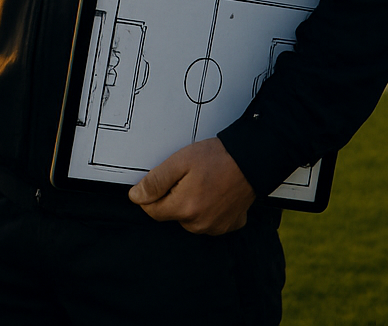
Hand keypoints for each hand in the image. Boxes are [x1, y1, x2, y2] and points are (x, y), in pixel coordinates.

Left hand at [128, 137, 254, 234]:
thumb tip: (136, 196)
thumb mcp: (179, 162)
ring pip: (189, 219)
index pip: (152, 210)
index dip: (152, 194)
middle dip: (173, 197)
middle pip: (171, 214)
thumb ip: (155, 181)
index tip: (165, 180)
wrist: (252, 160)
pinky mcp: (228, 225)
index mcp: (185, 209)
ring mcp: (215, 227)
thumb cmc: (218, 158)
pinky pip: (208, 220)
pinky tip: (215, 192)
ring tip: (204, 183)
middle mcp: (199, 224)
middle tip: (188, 177)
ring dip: (190, 204)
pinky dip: (208, 208)